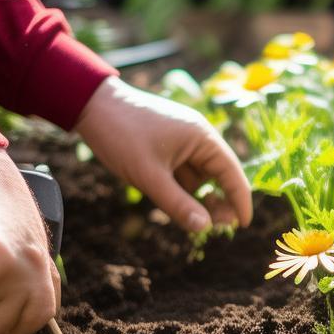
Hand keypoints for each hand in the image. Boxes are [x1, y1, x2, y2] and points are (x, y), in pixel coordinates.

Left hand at [75, 78, 252, 232]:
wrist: (90, 105)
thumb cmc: (121, 136)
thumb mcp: (149, 176)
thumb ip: (178, 204)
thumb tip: (205, 228)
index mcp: (203, 138)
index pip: (232, 173)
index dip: (240, 201)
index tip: (243, 225)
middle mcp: (199, 138)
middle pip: (219, 176)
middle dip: (219, 201)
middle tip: (214, 228)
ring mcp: (184, 141)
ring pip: (200, 177)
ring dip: (198, 197)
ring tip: (193, 219)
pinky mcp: (169, 146)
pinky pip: (184, 172)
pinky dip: (182, 189)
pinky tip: (175, 203)